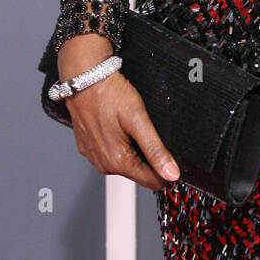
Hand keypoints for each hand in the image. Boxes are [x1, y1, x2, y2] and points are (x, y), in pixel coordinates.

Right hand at [58, 35, 180, 191]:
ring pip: (124, 162)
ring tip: (135, 126)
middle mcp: (103, 164)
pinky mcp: (88, 146)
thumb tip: (171, 173)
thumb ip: (156, 150)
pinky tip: (121, 127)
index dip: (166, 171)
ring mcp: (94, 156)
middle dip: (150, 158)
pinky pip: (110, 152)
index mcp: (117, 161)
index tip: (175, 157)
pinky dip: (120, 143)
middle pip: (138, 172)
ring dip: (135, 150)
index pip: (151, 181)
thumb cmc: (109, 94)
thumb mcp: (138, 120)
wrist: (84, 78)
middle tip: (153, 132)